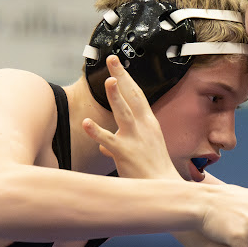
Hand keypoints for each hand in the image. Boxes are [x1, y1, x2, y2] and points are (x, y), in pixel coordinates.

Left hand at [82, 55, 180, 180]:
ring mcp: (134, 139)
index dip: (126, 78)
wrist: (162, 187)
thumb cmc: (152, 169)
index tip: (117, 64)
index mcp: (148, 123)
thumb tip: (103, 146)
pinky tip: (85, 122)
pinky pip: (108, 140)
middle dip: (121, 76)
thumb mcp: (141, 151)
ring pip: (124, 113)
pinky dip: (96, 131)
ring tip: (108, 81)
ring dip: (116, 96)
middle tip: (112, 59)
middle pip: (132, 97)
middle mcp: (143, 127)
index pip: (137, 95)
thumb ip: (120, 144)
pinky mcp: (124, 153)